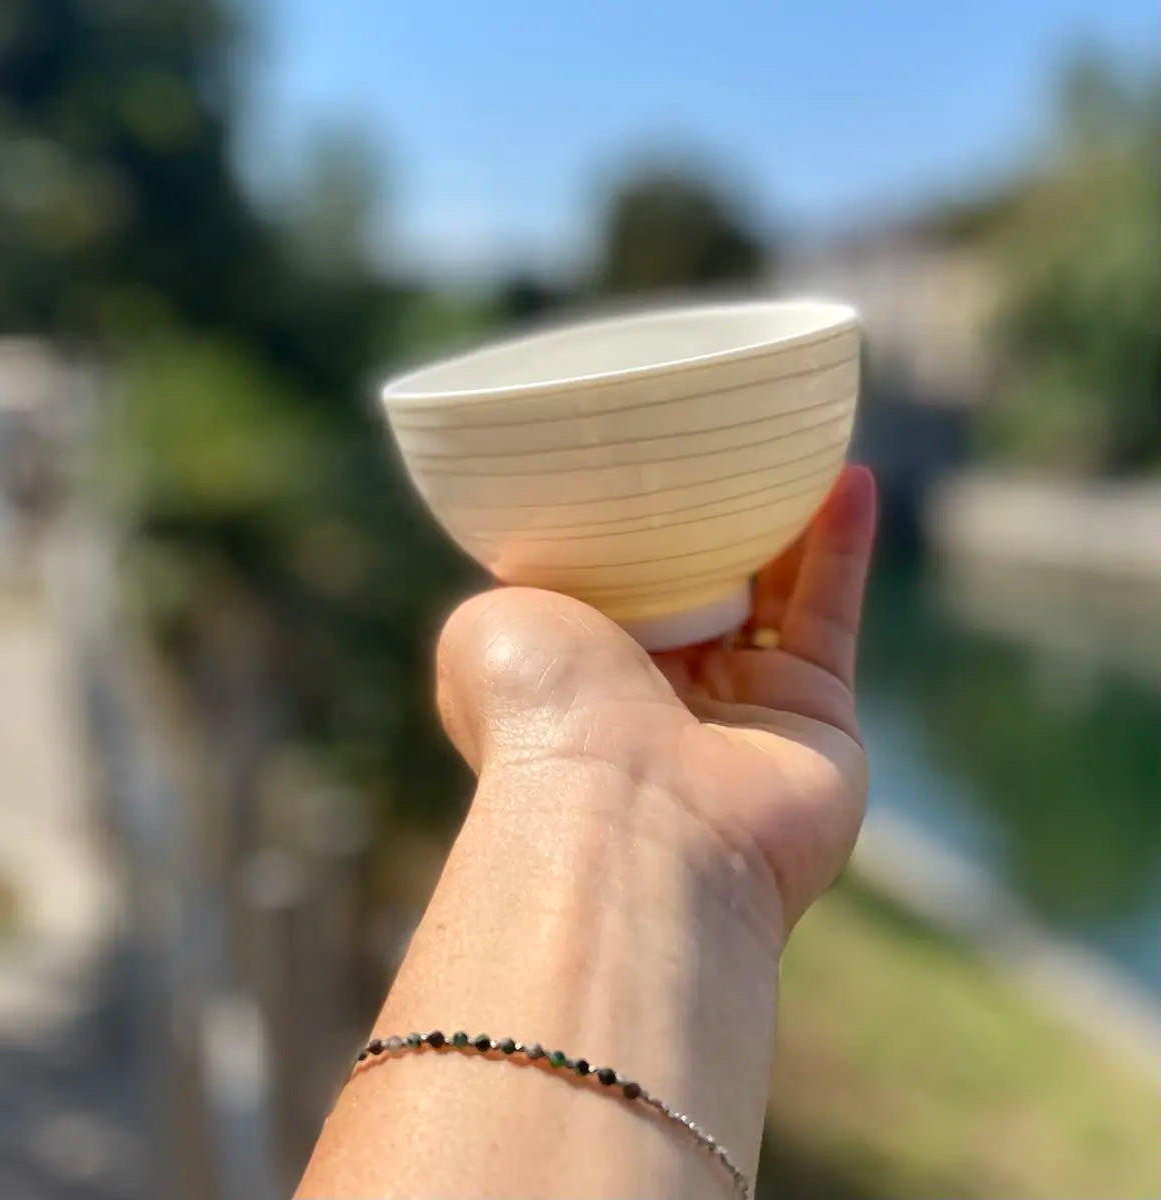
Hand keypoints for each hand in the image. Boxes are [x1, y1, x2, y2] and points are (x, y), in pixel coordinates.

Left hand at [437, 464, 877, 939]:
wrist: (628, 815)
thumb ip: (510, 586)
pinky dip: (841, 545)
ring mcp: (744, 711)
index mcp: (587, 675)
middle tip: (732, 443)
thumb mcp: (486, 626)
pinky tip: (847, 476)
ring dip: (790, 519)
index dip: (639, 524)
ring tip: (798, 441)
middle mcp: (665, 697)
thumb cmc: (542, 717)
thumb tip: (526, 561)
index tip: (651, 458)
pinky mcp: (816, 719)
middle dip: (720, 521)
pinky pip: (831, 614)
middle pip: (706, 586)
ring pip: (776, 594)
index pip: (623, 586)